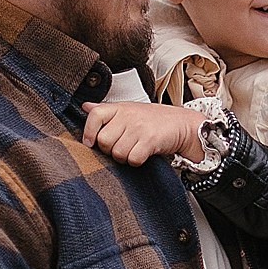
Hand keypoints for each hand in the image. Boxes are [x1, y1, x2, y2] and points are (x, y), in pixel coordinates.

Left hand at [80, 101, 205, 165]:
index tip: (89, 142)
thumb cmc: (154, 119)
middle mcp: (128, 115)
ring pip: (118, 153)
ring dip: (125, 158)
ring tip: (133, 150)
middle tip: (121, 146)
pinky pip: (133, 159)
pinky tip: (142, 154)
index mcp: (120, 107)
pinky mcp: (150, 140)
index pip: (95, 115)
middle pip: (104, 141)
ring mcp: (139, 127)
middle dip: (110, 150)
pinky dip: (136, 162)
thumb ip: (106, 110)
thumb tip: (84, 106)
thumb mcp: (128, 109)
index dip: (89, 131)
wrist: (182, 124)